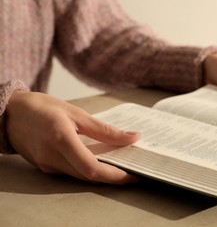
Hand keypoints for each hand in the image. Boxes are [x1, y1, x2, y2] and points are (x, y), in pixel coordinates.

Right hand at [6, 91, 138, 183]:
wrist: (10, 113)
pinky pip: (71, 173)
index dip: (115, 175)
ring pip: (81, 177)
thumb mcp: (77, 113)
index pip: (92, 168)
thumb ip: (105, 130)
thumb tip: (133, 137)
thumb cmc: (42, 107)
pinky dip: (89, 170)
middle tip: (134, 171)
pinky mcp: (45, 167)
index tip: (134, 174)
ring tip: (122, 166)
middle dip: (114, 178)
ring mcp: (47, 164)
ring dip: (102, 175)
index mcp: (61, 139)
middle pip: (88, 177)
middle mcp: (52, 156)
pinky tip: (101, 162)